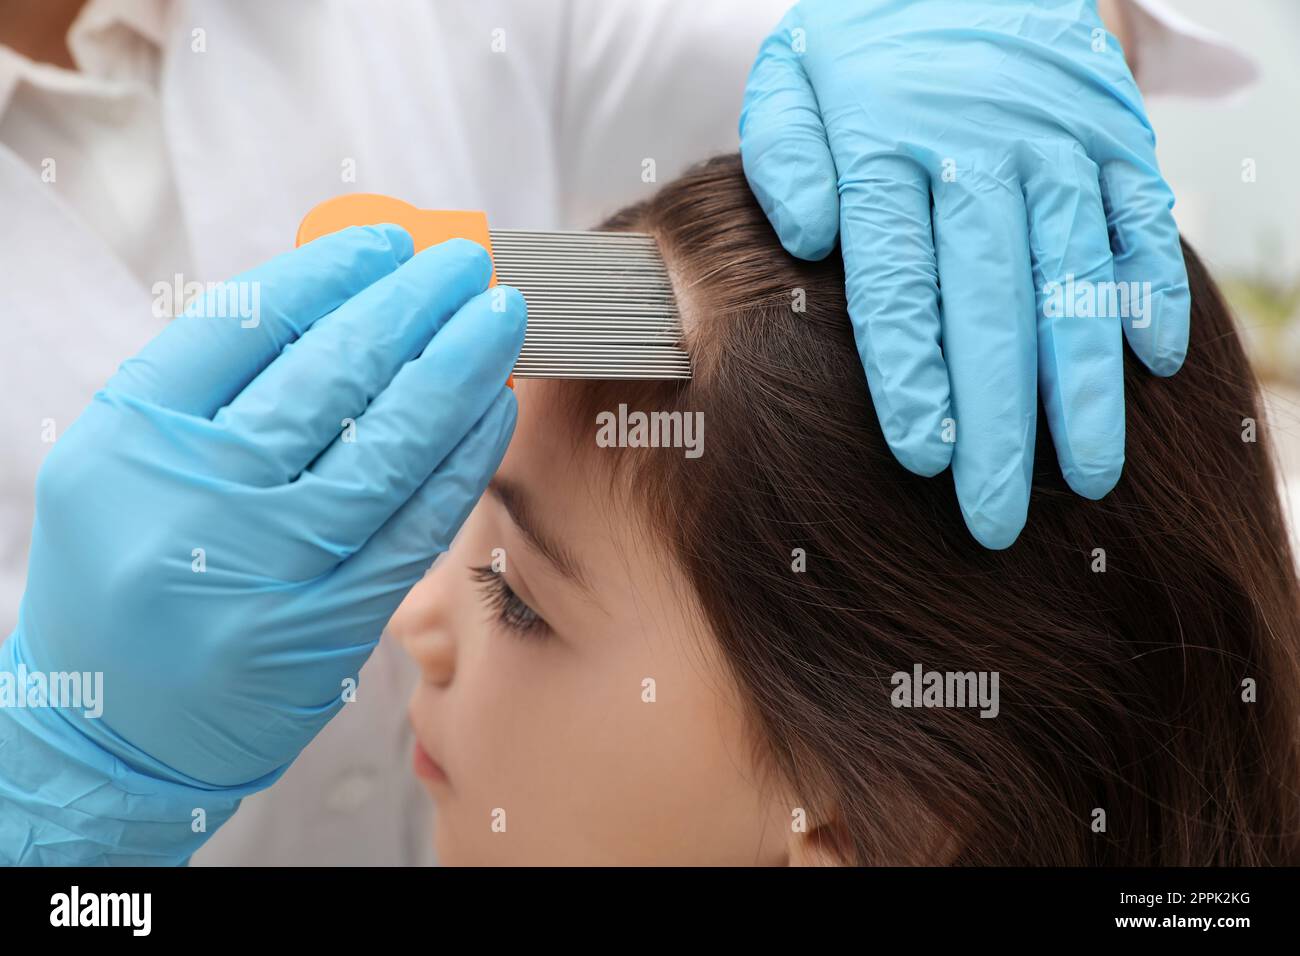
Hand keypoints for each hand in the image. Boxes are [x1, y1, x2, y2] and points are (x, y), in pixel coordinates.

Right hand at [8, 226, 523, 795]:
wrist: (114, 730)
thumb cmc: (129, 573)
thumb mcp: (132, 463)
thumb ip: (220, 388)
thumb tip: (351, 298)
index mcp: (128, 436)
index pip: (246, 321)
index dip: (333, 271)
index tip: (393, 242)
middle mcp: (190, 497)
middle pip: (328, 373)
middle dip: (415, 305)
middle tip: (469, 265)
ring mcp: (262, 568)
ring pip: (387, 445)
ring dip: (458, 370)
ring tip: (501, 320)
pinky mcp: (324, 625)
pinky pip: (414, 524)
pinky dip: (463, 459)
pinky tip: (493, 409)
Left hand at [739, 0, 1189, 547]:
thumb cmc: (864, 51)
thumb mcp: (791, 80)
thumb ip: (783, 156)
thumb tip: (805, 235)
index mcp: (888, 149)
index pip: (899, 282)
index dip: (912, 374)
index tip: (924, 455)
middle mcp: (980, 155)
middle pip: (989, 305)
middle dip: (996, 419)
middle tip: (995, 515)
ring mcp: (1057, 146)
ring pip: (1074, 280)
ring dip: (1084, 384)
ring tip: (1090, 475)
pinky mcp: (1114, 139)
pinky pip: (1143, 220)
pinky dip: (1154, 290)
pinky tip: (1157, 366)